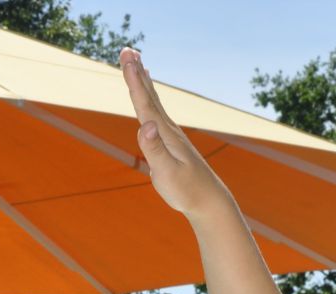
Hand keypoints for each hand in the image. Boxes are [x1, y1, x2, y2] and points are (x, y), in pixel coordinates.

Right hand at [123, 48, 230, 219]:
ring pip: (154, 103)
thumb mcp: (167, 174)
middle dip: (137, 73)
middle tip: (127, 50)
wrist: (208, 201)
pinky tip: (150, 98)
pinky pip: (157, 114)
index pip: (146, 104)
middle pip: (149, 96)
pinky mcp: (170, 143)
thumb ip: (155, 150)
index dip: (135, 81)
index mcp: (164, 135)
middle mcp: (168, 130)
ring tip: (137, 64)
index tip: (128, 59)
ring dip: (143, 83)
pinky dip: (151, 100)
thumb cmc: (187, 191)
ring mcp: (170, 135)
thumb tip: (145, 125)